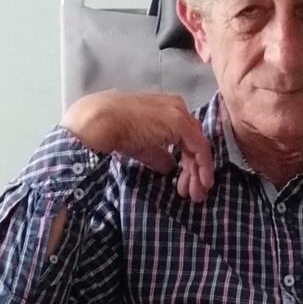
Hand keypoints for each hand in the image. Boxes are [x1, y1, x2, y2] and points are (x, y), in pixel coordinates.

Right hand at [61, 90, 214, 204]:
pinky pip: (199, 148)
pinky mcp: (179, 123)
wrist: (100, 123)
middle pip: (195, 142)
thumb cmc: (113, 131)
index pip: (186, 137)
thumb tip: (170, 167)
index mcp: (167, 108)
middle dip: (195, 171)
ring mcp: (179, 113)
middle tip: (194, 194)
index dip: (187, 163)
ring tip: (196, 195)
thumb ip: (158, 154)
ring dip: (199, 173)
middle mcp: (177, 107)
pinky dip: (202, 167)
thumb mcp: (142, 146)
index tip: (183, 184)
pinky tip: (200, 183)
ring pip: (199, 147)